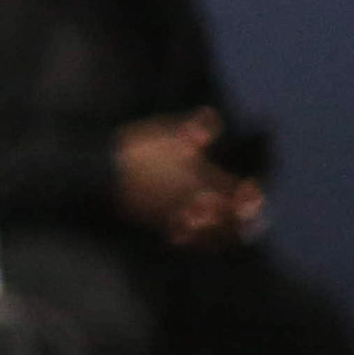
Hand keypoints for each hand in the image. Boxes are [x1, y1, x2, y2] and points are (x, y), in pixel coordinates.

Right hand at [113, 109, 256, 246]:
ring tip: (228, 230)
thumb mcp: (165, 133)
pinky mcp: (158, 224)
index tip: (251, 188)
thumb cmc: (136, 152)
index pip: (234, 192)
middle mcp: (193, 202)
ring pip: (208, 233)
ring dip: (222, 232)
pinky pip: (183, 238)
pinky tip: (192, 234)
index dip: (248, 194)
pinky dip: (193, 239)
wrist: (103, 174)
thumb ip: (193, 128)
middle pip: (227, 218)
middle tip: (248, 216)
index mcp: (199, 179)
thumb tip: (214, 115)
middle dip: (241, 218)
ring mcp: (176, 216)